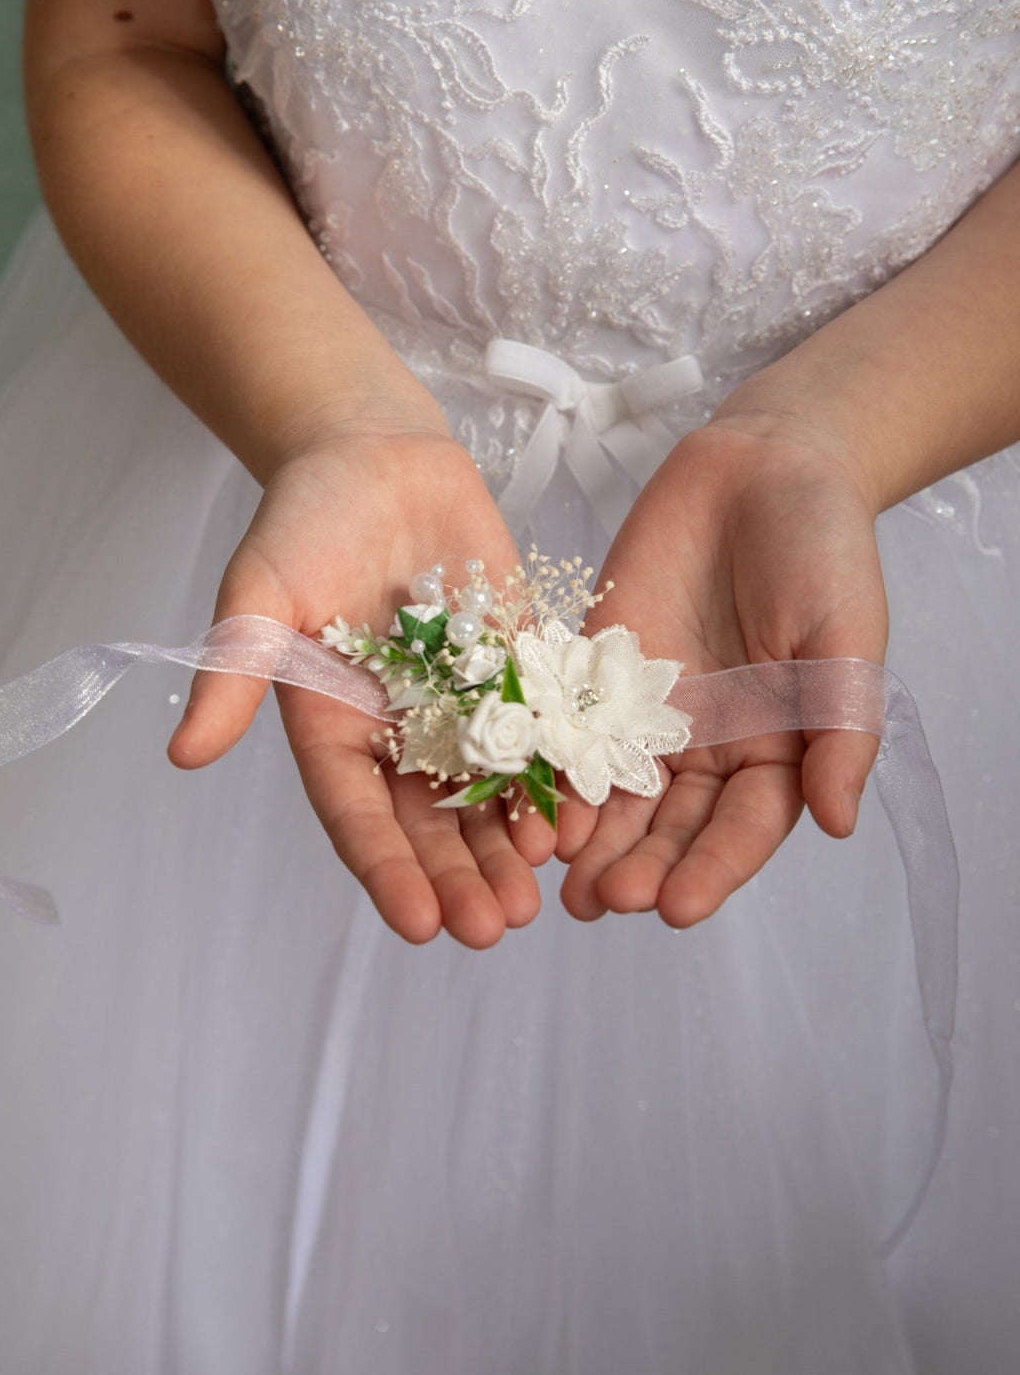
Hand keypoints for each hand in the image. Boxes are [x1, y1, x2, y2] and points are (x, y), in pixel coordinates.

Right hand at [168, 418, 554, 947]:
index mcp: (335, 727)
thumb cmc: (305, 519)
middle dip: (462, 875)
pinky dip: (560, 770)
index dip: (387, 870)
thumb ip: (237, 671)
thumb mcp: (261, 591)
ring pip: (492, 788)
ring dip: (513, 842)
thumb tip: (184, 754)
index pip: (359, 815)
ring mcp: (464, 699)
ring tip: (541, 891)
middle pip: (434, 820)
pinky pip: (544, 726)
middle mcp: (401, 729)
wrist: (376, 454)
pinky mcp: (517, 662)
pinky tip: (583, 811)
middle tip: (495, 928)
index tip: (417, 925)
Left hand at [557, 416, 887, 926]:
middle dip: (638, 866)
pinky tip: (527, 804)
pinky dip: (548, 767)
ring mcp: (647, 712)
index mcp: (776, 750)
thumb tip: (838, 823)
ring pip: (613, 793)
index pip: (742, 827)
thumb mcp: (847, 637)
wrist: (762, 466)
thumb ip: (840, 728)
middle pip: (670, 825)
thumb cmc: (822, 549)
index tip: (677, 909)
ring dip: (589, 839)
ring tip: (560, 884)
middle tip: (603, 902)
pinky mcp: (595, 671)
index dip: (711, 870)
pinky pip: (567, 728)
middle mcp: (708, 746)